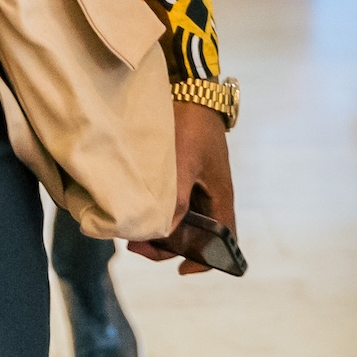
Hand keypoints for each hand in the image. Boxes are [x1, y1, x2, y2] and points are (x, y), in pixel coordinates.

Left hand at [127, 98, 237, 272]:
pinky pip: (174, 202)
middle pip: (197, 235)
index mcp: (221, 196)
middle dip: (168, 246)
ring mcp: (198, 184)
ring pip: (183, 220)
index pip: (225, 240)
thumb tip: (164, 231)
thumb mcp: (184, 162)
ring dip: (160, 229)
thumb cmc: (192, 124)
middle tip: (136, 244)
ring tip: (131, 227)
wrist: (189, 86)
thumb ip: (177, 197)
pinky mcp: (185, 173)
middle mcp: (211, 194)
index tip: (181, 269)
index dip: (207, 260)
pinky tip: (137, 205)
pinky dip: (158, 210)